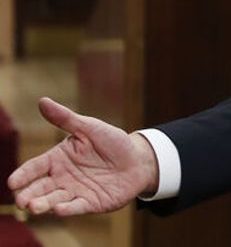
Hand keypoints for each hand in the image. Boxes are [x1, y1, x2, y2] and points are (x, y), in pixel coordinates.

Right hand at [7, 97, 159, 215]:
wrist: (138, 160)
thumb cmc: (112, 142)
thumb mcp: (89, 127)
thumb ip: (66, 118)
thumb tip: (42, 100)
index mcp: (57, 159)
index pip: (35, 168)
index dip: (23, 175)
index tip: (12, 182)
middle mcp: (61, 178)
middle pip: (40, 187)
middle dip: (28, 195)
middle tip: (21, 200)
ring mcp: (74, 192)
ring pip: (54, 200)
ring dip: (43, 204)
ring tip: (34, 207)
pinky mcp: (90, 203)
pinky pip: (76, 207)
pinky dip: (67, 209)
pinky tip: (59, 210)